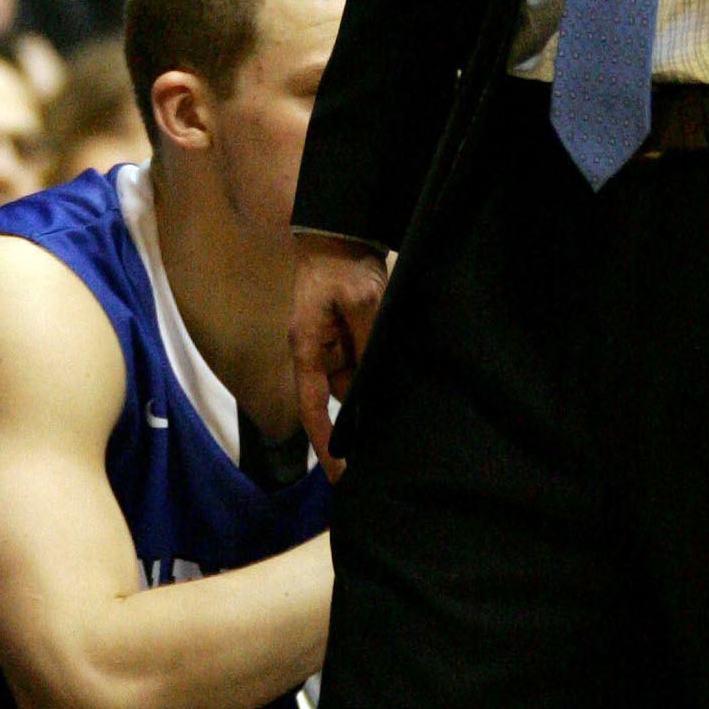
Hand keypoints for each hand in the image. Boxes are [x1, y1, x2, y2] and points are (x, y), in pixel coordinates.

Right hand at [290, 234, 389, 476]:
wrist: (339, 233)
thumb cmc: (342, 267)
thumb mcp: (361, 303)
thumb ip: (369, 343)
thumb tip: (377, 378)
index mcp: (308, 350)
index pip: (314, 408)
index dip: (327, 443)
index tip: (340, 475)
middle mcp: (318, 353)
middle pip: (343, 395)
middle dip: (365, 406)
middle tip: (394, 431)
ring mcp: (333, 343)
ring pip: (358, 379)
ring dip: (377, 381)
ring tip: (401, 383)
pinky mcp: (348, 334)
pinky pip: (364, 360)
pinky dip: (379, 365)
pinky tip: (400, 367)